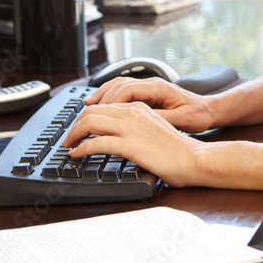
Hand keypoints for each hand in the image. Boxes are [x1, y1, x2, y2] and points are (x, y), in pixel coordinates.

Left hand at [63, 101, 203, 187]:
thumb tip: (123, 136)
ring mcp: (130, 128)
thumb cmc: (179, 150)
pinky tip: (77, 154)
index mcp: (139, 107)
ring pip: (90, 122)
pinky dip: (82, 148)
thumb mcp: (156, 128)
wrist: (194, 158)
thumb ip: (139, 127)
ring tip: (68, 145)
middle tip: (69, 137)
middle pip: (92, 110)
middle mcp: (133, 113)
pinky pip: (96, 142)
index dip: (87, 115)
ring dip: (74, 134)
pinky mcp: (130, 144)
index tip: (80, 127)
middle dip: (75, 123)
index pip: (104, 105)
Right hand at [85, 77, 216, 133]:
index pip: (126, 90)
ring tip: (86, 108)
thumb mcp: (182, 120)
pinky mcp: (148, 93)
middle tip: (84, 114)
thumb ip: (160, 118)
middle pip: (118, 85)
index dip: (108, 102)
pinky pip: (124, 90)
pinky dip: (110, 96)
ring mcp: (149, 87)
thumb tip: (139, 120)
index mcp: (159, 88)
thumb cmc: (199, 115)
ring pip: (119, 85)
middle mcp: (152, 84)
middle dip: (99, 98)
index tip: (96, 114)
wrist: (210, 110)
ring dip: (101, 95)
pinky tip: (101, 105)